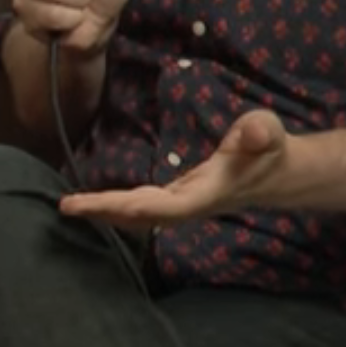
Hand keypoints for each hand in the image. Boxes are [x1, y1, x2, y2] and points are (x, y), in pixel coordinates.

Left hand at [61, 108, 290, 227]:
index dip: (132, 206)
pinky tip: (96, 202)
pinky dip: (117, 206)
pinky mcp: (177, 199)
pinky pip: (142, 207)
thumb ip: (261, 132)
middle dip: (106, 213)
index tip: (104, 202)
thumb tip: (257, 129)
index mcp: (206, 192)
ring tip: (71, 206)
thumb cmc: (270, 149)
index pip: (165, 205)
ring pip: (139, 216)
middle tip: (67, 206)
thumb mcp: (268, 132)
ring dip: (106, 212)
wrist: (278, 175)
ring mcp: (182, 205)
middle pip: (142, 216)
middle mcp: (190, 205)